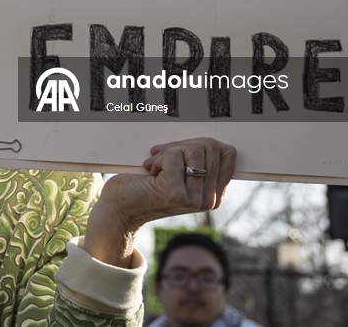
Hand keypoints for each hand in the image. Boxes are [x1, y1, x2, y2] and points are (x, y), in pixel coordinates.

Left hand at [80, 138, 236, 266]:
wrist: (120, 208)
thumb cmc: (146, 184)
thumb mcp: (181, 171)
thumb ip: (198, 159)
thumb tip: (210, 140)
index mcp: (215, 194)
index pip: (227, 152)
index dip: (200, 144)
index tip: (180, 153)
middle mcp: (209, 200)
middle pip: (211, 147)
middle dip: (183, 145)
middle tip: (164, 160)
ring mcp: (194, 199)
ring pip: (194, 149)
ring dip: (170, 152)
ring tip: (157, 168)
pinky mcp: (175, 193)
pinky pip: (174, 155)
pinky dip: (158, 158)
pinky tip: (151, 173)